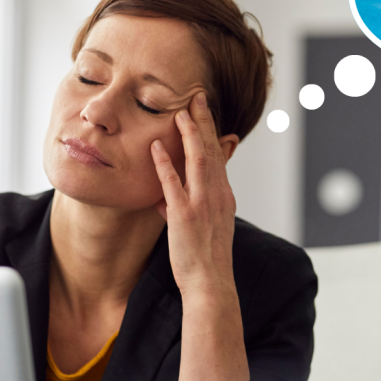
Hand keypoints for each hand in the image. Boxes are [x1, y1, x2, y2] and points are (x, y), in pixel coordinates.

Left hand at [150, 92, 236, 294]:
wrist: (211, 283)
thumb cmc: (206, 260)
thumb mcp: (203, 228)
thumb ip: (183, 208)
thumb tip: (165, 199)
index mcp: (223, 196)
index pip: (217, 156)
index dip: (211, 132)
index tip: (203, 112)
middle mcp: (217, 195)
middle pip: (211, 150)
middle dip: (204, 122)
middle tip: (197, 97)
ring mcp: (202, 204)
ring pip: (198, 160)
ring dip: (190, 133)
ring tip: (180, 111)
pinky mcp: (184, 216)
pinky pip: (173, 184)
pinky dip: (165, 163)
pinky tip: (157, 146)